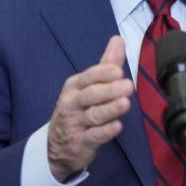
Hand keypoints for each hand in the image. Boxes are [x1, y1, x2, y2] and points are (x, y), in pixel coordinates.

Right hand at [47, 36, 132, 181]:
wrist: (58, 146)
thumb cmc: (78, 110)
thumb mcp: (89, 86)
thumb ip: (106, 64)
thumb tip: (118, 39)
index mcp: (74, 86)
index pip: (89, 77)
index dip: (103, 74)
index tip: (118, 71)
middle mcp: (72, 103)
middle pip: (91, 95)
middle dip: (109, 90)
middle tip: (127, 86)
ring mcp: (75, 124)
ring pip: (93, 115)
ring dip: (110, 109)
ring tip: (125, 103)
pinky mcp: (80, 143)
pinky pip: (93, 136)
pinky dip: (105, 132)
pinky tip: (117, 127)